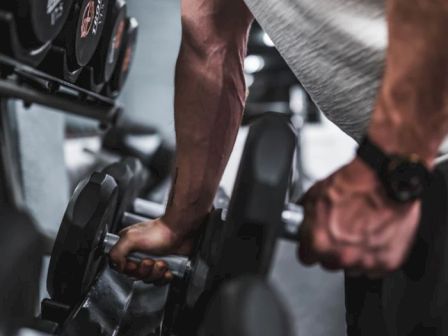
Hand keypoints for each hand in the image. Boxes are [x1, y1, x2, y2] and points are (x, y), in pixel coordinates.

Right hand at [109, 218, 192, 284]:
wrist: (180, 231)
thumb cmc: (159, 231)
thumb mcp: (131, 238)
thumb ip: (116, 252)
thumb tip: (118, 266)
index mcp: (128, 247)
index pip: (121, 267)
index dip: (128, 269)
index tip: (135, 264)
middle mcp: (139, 254)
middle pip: (135, 275)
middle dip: (144, 270)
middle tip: (150, 261)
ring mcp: (152, 261)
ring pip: (148, 278)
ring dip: (156, 273)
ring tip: (162, 262)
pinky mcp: (164, 266)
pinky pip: (160, 280)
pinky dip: (164, 277)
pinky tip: (168, 269)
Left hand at [297, 157, 420, 276]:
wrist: (386, 179)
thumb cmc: (354, 183)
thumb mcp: (315, 194)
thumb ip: (306, 217)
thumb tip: (302, 221)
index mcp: (319, 241)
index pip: (306, 257)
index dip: (311, 247)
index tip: (316, 242)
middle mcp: (341, 256)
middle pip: (330, 263)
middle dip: (333, 250)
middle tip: (342, 230)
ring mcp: (365, 261)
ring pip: (353, 267)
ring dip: (355, 253)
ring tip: (362, 229)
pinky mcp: (388, 263)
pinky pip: (377, 267)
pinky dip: (377, 254)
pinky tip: (377, 235)